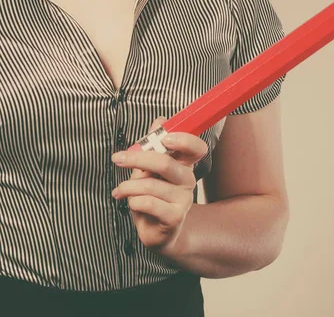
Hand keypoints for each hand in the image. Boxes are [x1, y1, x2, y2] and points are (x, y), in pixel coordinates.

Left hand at [111, 117, 207, 251]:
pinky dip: (133, 202)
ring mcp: (183, 199)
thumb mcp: (150, 169)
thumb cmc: (153, 196)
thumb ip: (153, 145)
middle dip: (137, 159)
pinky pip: (148, 203)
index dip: (184, 140)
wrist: (157, 232)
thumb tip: (159, 120)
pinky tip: (130, 203)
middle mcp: (188, 180)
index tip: (164, 138)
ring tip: (120, 191)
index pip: (196, 147)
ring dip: (128, 186)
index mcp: (184, 164)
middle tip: (117, 159)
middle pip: (165, 163)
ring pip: (150, 184)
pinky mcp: (174, 217)